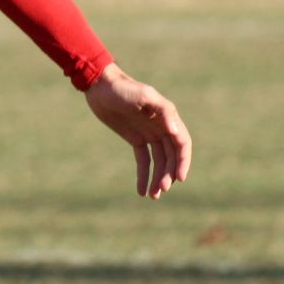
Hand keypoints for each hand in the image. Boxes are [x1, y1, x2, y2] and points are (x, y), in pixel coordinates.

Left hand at [84, 63, 191, 198]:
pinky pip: (143, 160)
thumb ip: (163, 111)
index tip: (179, 178)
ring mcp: (148, 134)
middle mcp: (162, 127)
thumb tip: (175, 131)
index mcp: (168, 117)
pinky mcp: (135, 139)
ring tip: (152, 196)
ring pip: (158, 161)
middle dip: (168, 174)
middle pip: (171, 156)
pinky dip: (143, 175)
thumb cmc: (123, 88)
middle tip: (161, 190)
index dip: (183, 161)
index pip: (182, 143)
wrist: (100, 86)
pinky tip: (141, 190)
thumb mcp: (144, 95)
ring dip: (158, 178)